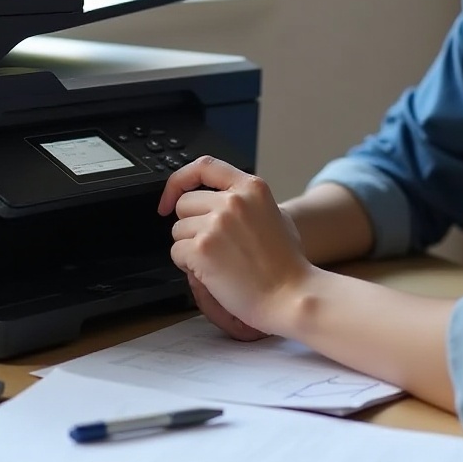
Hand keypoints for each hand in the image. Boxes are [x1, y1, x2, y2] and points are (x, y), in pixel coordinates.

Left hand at [158, 157, 311, 337]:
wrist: (291, 295)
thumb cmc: (286, 264)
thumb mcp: (275, 214)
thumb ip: (248, 201)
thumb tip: (219, 199)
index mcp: (252, 187)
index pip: (205, 166)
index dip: (180, 180)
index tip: (171, 197)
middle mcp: (233, 201)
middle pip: (185, 204)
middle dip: (191, 226)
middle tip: (212, 246)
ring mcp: (216, 224)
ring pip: (177, 230)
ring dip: (189, 248)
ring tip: (218, 262)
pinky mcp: (202, 249)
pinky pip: (176, 252)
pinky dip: (187, 265)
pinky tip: (212, 273)